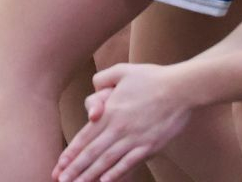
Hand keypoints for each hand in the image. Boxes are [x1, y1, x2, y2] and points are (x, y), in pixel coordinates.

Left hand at [54, 63, 191, 181]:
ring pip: (107, 161)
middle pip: (92, 153)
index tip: (60, 164)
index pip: (85, 136)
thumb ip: (103, 78)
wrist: (181, 88)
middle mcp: (119, 128)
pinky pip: (129, 163)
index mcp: (110, 111)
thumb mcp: (122, 70)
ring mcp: (134, 139)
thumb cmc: (152, 77)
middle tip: (62, 180)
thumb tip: (94, 88)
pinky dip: (116, 174)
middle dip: (75, 169)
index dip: (71, 152)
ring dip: (91, 175)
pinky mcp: (150, 146)